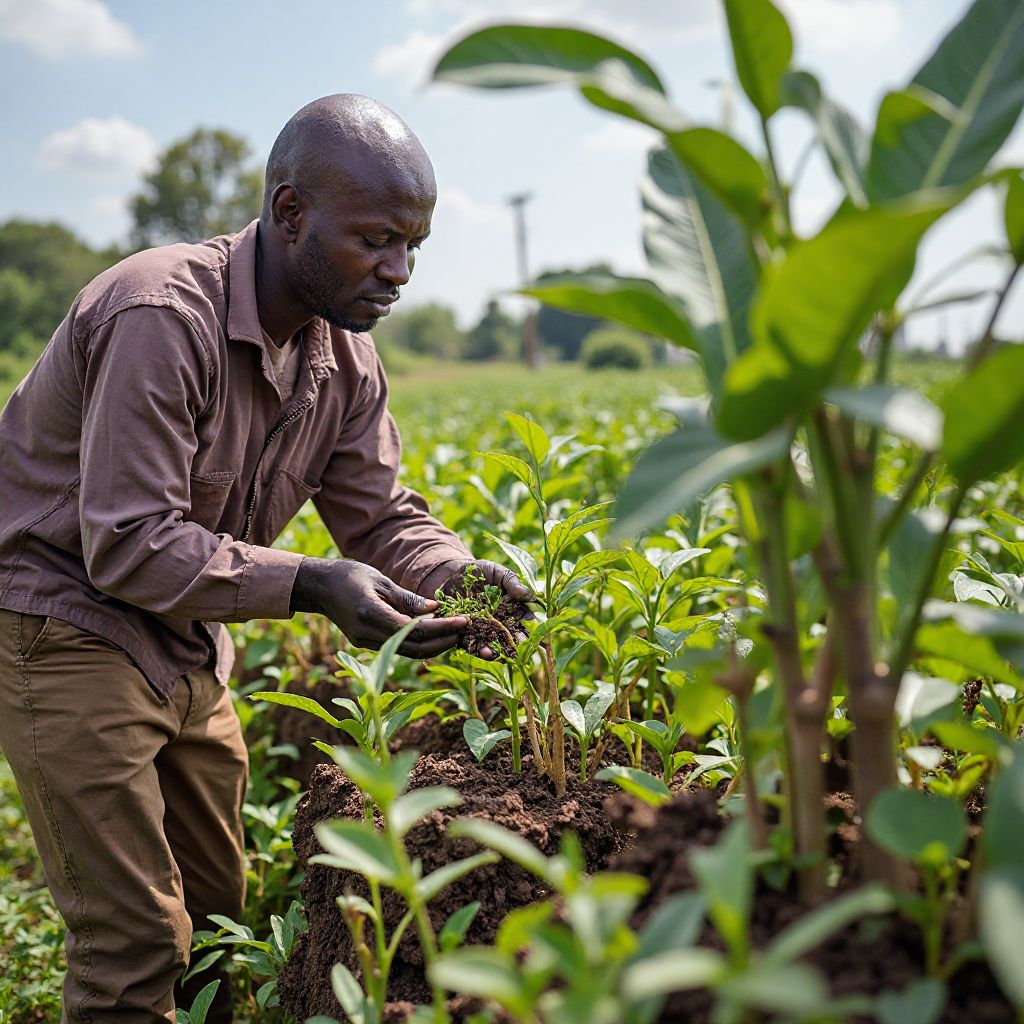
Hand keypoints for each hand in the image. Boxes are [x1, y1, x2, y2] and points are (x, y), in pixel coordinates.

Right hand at [291, 557, 466, 657]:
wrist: (318, 586)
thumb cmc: (349, 575)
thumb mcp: (380, 579)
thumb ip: (407, 598)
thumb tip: (435, 609)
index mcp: (371, 614)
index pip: (415, 630)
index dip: (442, 629)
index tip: (463, 621)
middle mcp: (367, 633)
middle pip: (413, 648)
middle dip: (442, 642)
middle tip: (464, 631)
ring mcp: (364, 642)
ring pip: (406, 652)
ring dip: (432, 646)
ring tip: (454, 634)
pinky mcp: (365, 643)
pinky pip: (397, 648)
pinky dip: (417, 643)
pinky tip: (433, 634)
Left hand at [439, 559, 532, 659]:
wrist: (452, 573)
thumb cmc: (479, 571)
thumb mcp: (498, 573)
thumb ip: (512, 583)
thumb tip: (528, 596)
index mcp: (510, 609)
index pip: (523, 622)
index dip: (529, 629)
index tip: (532, 635)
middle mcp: (497, 623)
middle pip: (509, 638)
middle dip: (514, 645)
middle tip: (517, 651)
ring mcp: (481, 629)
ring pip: (491, 644)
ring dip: (494, 652)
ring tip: (493, 653)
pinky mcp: (464, 632)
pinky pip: (471, 644)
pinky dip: (476, 649)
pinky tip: (480, 651)